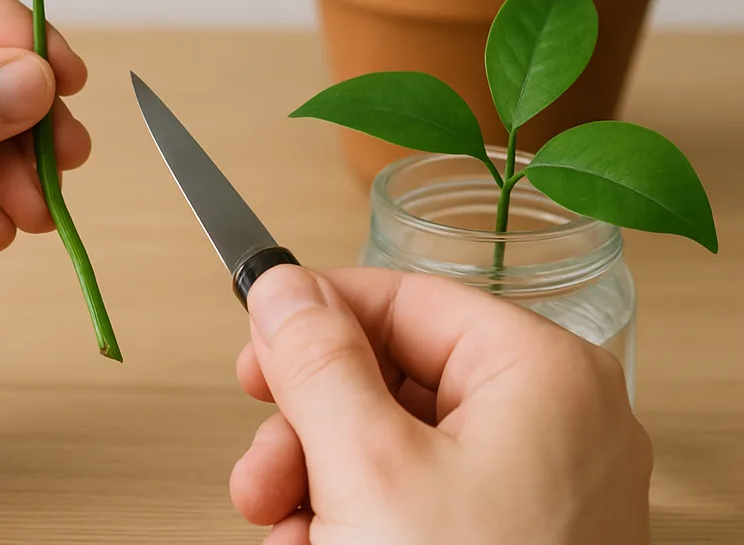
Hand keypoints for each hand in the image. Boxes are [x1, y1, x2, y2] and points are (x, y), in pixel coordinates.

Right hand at [232, 266, 651, 544]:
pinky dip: (350, 521)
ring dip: (315, 482)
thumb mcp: (365, 467)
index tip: (255, 332)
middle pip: (390, 374)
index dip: (318, 312)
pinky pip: (409, 499)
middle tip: (262, 458)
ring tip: (283, 532)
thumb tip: (283, 286)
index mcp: (541, 374)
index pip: (405, 296)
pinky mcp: (507, 540)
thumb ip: (317, 359)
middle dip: (308, 422)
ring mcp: (533, 488)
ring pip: (388, 442)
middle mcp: (549, 423)